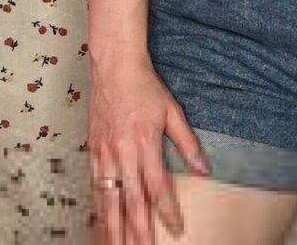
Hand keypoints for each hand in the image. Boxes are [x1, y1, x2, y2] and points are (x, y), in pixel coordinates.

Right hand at [88, 59, 209, 243]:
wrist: (114, 66)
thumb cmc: (145, 86)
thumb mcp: (172, 111)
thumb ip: (187, 143)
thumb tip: (204, 169)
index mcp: (145, 143)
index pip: (157, 187)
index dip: (167, 212)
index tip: (176, 229)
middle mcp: (122, 152)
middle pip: (130, 201)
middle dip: (137, 230)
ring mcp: (104, 153)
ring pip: (107, 199)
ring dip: (112, 226)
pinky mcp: (92, 150)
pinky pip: (94, 185)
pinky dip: (98, 207)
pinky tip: (101, 221)